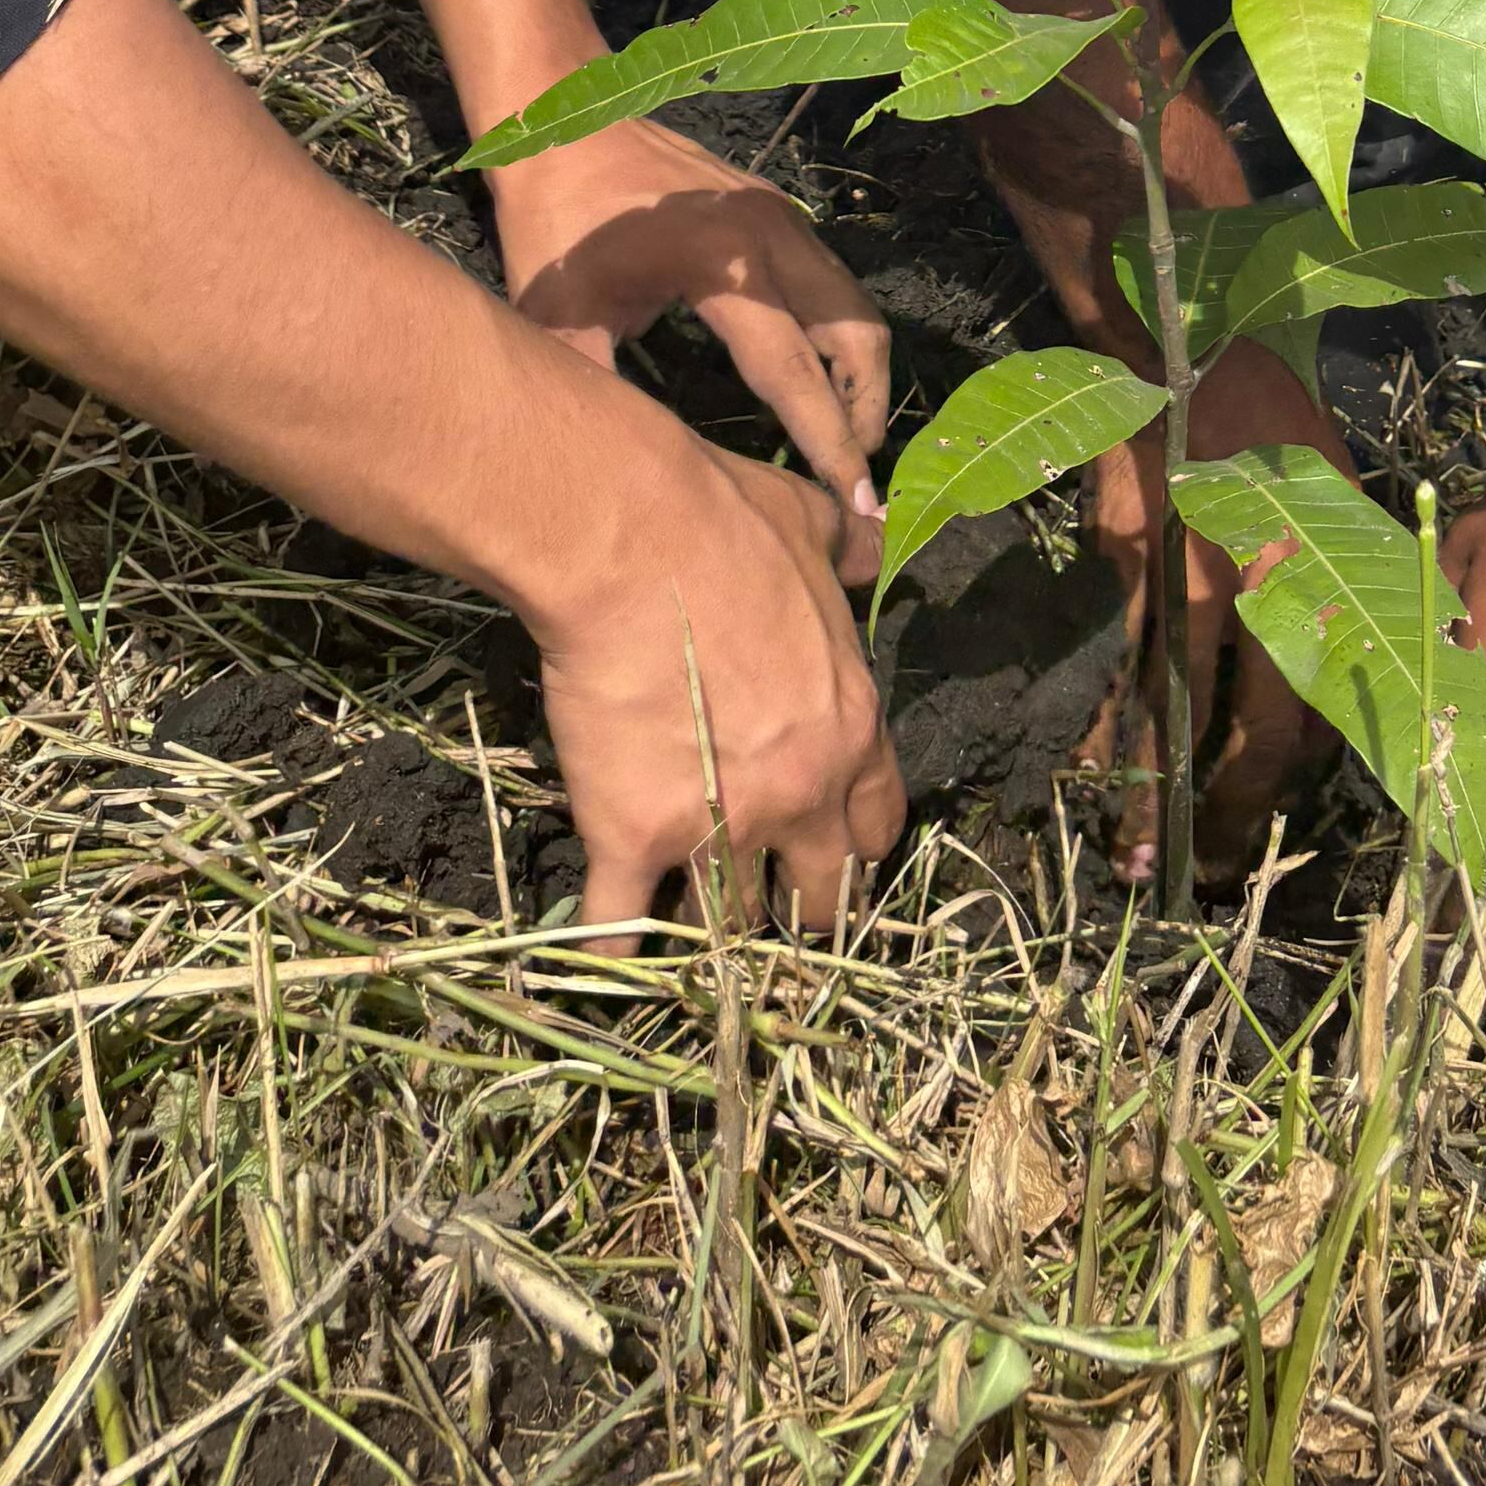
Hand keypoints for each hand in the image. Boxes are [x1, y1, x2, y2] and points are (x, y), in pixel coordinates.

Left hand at [483, 119, 892, 545]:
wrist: (563, 125)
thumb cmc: (555, 226)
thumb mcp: (564, 320)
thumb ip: (606, 398)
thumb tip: (633, 485)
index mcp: (719, 262)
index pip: (790, 370)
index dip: (825, 443)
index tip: (854, 503)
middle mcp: (769, 233)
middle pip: (853, 332)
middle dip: (864, 410)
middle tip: (855, 480)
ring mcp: (781, 215)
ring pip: (853, 304)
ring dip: (860, 374)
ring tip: (847, 440)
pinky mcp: (777, 210)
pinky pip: (831, 281)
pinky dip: (841, 336)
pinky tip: (822, 380)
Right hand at [534, 423, 907, 932]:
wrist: (627, 539)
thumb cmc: (724, 522)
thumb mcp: (814, 525)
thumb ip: (852, 550)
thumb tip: (874, 539)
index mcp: (848, 727)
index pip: (876, 823)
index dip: (854, 841)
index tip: (833, 846)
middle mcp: (798, 794)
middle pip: (819, 894)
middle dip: (799, 904)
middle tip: (772, 904)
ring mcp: (718, 823)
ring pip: (731, 921)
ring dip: (713, 925)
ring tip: (693, 928)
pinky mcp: (635, 835)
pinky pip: (623, 924)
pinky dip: (613, 950)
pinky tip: (609, 962)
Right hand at [1079, 334, 1350, 887]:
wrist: (1183, 350)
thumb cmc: (1278, 425)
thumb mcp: (1341, 498)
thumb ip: (1351, 583)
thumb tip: (1388, 658)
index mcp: (1317, 572)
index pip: (1322, 698)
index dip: (1309, 765)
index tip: (1295, 806)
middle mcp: (1257, 587)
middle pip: (1256, 722)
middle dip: (1238, 802)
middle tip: (1218, 862)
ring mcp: (1182, 579)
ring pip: (1176, 709)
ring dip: (1160, 792)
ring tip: (1144, 863)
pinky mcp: (1126, 565)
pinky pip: (1119, 664)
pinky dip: (1107, 726)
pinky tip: (1095, 776)